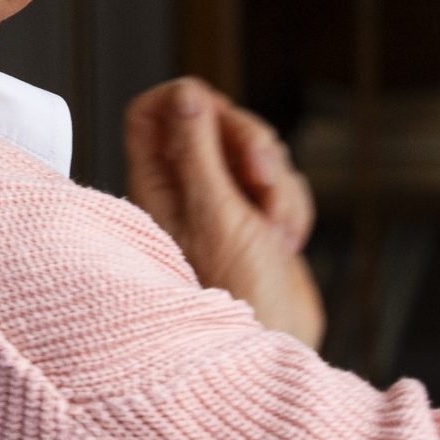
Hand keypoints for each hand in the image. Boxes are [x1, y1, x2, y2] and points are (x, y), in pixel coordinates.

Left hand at [124, 78, 325, 348]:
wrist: (276, 345)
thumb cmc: (236, 293)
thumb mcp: (214, 212)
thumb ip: (197, 150)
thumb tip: (186, 94)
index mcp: (156, 186)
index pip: (148, 114)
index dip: (181, 98)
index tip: (212, 108)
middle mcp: (186, 190)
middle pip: (213, 121)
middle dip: (249, 142)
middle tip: (260, 177)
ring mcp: (224, 203)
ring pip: (254, 151)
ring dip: (277, 184)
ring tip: (274, 232)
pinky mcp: (258, 217)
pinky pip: (281, 182)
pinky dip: (291, 205)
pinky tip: (286, 241)